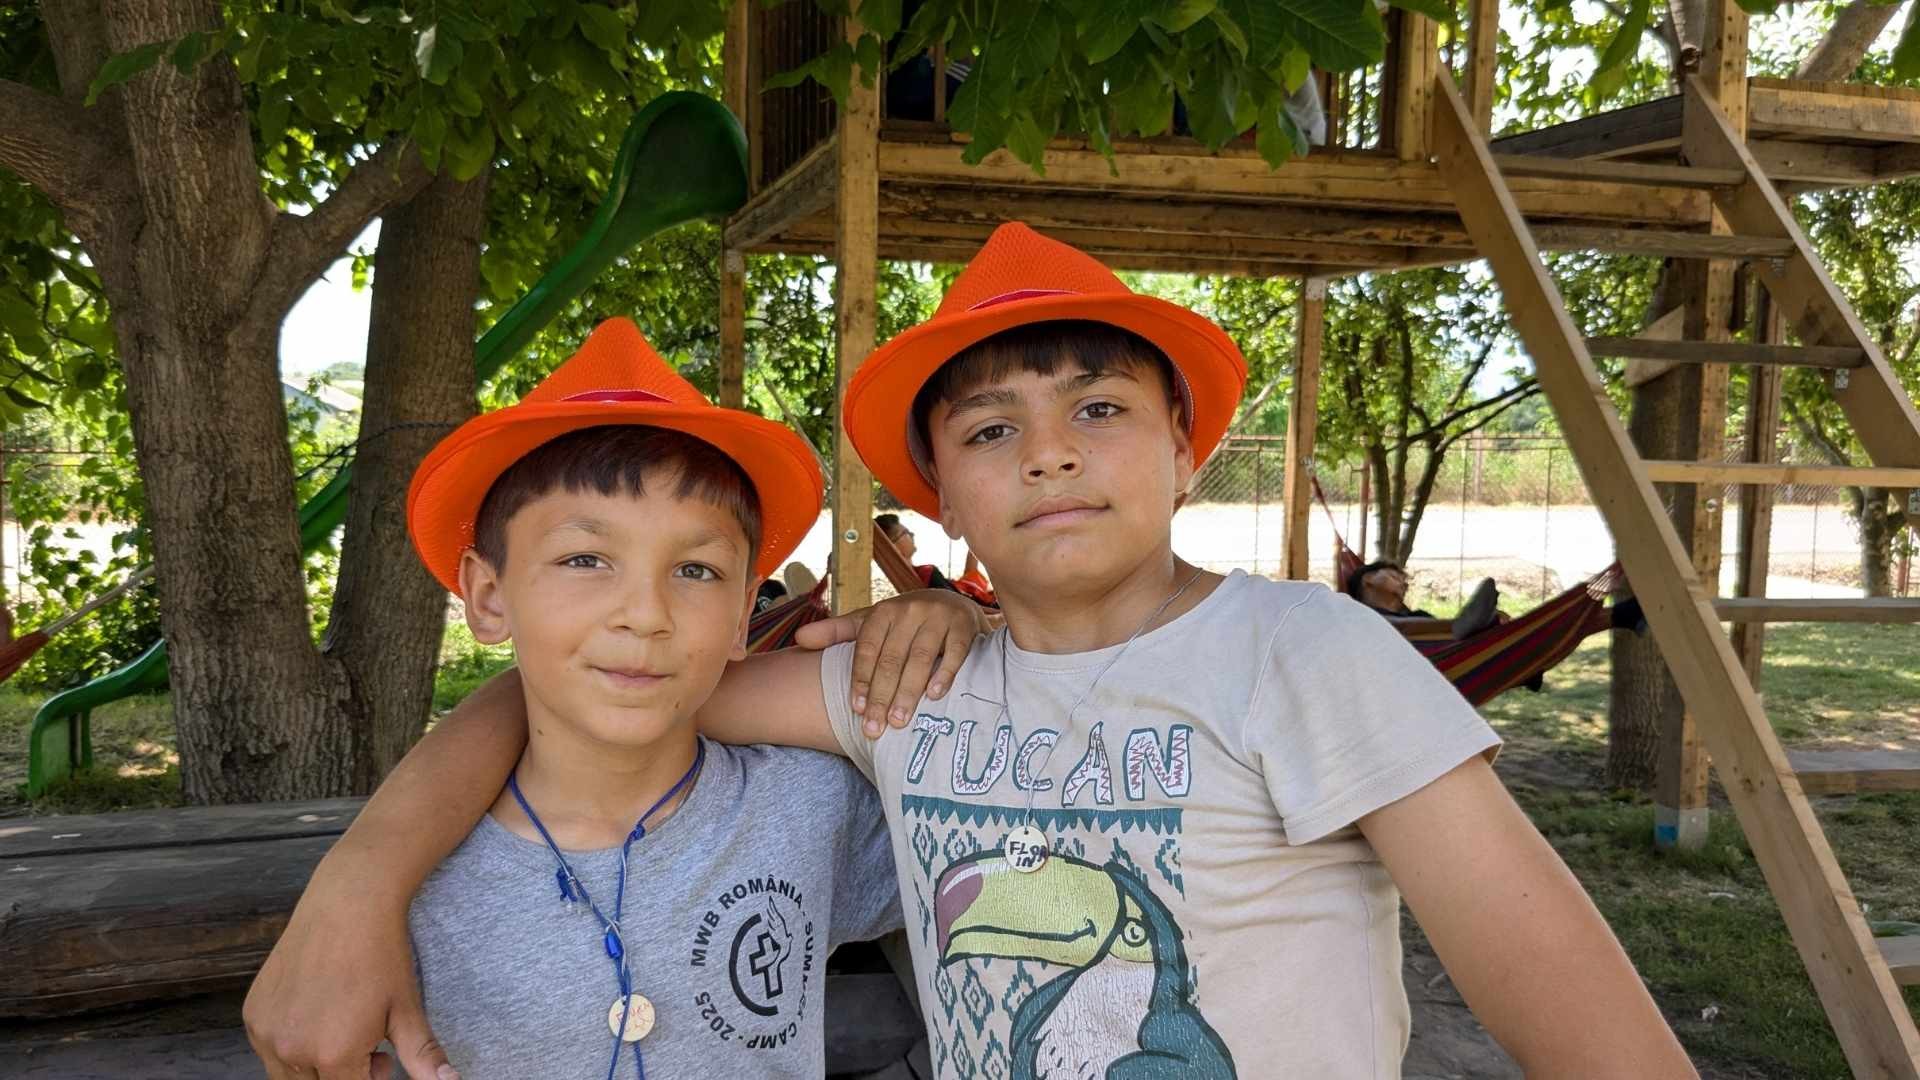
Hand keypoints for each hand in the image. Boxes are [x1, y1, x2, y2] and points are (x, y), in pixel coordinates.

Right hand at [245, 853, 455, 1079]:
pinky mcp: (252, 1014)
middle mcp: (291, 1050)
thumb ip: (422, 1057)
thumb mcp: (407, 1011)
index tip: (382, 1058)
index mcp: (333, 1056)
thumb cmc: (382, 957)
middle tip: (367, 1042)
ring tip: (342, 1028)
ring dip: (314, 1065)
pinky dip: (291, 1044)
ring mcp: (266, 1033)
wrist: (348, 904)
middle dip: (343, 1074)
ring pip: (288, 1075)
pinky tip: (317, 1012)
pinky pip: (268, 1048)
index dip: (369, 1077)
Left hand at [792, 587, 988, 736]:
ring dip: (908, 692)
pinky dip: (944, 674)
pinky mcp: (964, 626)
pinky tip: (934, 696)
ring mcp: (938, 616)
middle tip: (874, 728)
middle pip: (891, 658)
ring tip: (899, 721)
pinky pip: (954, 652)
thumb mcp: (870, 623)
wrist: (953, 604)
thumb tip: (799, 639)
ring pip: (920, 658)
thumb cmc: (905, 622)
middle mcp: (909, 610)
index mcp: (883, 612)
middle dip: (881, 696)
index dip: (861, 680)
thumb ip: (836, 632)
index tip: (856, 710)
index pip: (867, 649)